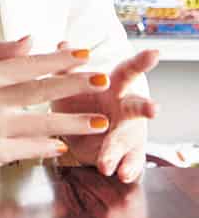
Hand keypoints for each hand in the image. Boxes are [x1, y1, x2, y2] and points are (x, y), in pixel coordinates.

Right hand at [0, 35, 113, 173]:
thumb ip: (0, 54)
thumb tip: (31, 40)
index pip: (29, 65)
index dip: (58, 60)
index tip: (83, 54)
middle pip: (40, 90)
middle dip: (75, 85)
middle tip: (102, 80)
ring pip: (42, 123)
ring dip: (74, 122)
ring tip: (100, 121)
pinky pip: (29, 148)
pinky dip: (49, 146)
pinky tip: (65, 144)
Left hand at [51, 40, 159, 183]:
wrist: (77, 133)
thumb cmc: (79, 101)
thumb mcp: (71, 83)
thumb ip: (68, 66)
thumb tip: (62, 44)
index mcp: (114, 86)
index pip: (128, 71)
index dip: (141, 62)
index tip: (155, 54)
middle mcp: (125, 109)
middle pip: (137, 106)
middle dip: (145, 106)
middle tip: (153, 109)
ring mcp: (128, 133)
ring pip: (127, 139)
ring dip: (118, 149)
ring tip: (108, 162)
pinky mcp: (126, 155)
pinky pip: (129, 163)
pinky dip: (125, 168)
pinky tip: (121, 173)